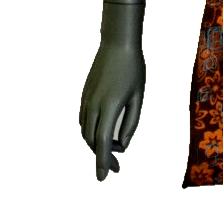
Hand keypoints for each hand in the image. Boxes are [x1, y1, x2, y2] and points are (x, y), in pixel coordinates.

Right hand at [79, 42, 144, 180]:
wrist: (117, 44)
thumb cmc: (133, 69)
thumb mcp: (138, 96)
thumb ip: (131, 122)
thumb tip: (124, 145)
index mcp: (110, 106)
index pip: (103, 142)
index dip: (103, 161)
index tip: (103, 177)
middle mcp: (94, 105)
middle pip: (93, 140)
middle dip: (102, 157)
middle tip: (116, 167)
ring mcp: (86, 100)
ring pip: (86, 132)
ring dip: (97, 145)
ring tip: (114, 150)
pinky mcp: (84, 95)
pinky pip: (84, 121)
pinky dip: (92, 133)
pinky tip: (103, 134)